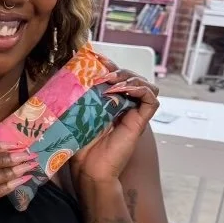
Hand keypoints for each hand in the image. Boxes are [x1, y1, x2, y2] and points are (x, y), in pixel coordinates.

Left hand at [69, 71, 158, 186]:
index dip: (110, 64)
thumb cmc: (78, 137)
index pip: (117, 74)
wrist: (86, 164)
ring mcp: (133, 113)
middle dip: (120, 70)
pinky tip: (123, 90)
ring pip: (146, 85)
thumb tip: (72, 63)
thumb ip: (79, 88)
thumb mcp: (76, 105)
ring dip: (131, 77)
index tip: (96, 58)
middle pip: (133, 76)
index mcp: (108, 99)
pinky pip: (152, 101)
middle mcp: (123, 104)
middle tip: (104, 74)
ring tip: (114, 83)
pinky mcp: (140, 122)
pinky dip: (141, 89)